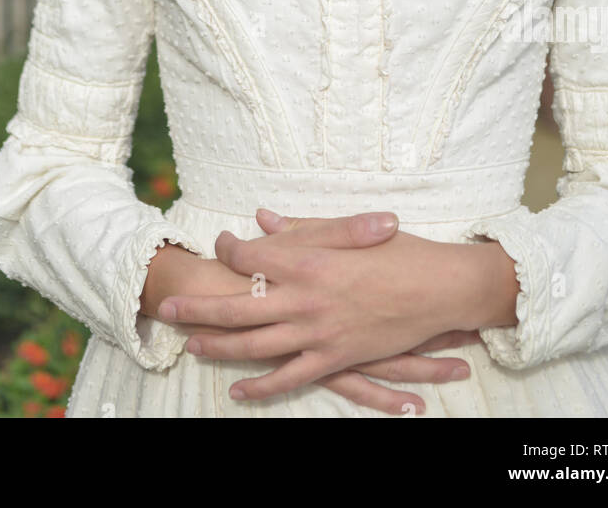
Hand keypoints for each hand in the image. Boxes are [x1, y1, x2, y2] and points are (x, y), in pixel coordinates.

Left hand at [156, 207, 480, 406]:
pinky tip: (240, 389)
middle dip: (198, 308)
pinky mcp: (335, 358)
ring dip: (218, 345)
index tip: (221, 244)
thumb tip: (263, 218)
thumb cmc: (399, 251)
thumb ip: (302, 226)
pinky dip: (261, 388)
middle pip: (237, 307)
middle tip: (167, 309)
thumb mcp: (351, 229)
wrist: (440, 289)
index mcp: (309, 261)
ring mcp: (318, 334)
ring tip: (190, 343)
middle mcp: (306, 300)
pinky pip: (289, 378)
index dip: (230, 249)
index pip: (251, 257)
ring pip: (254, 346)